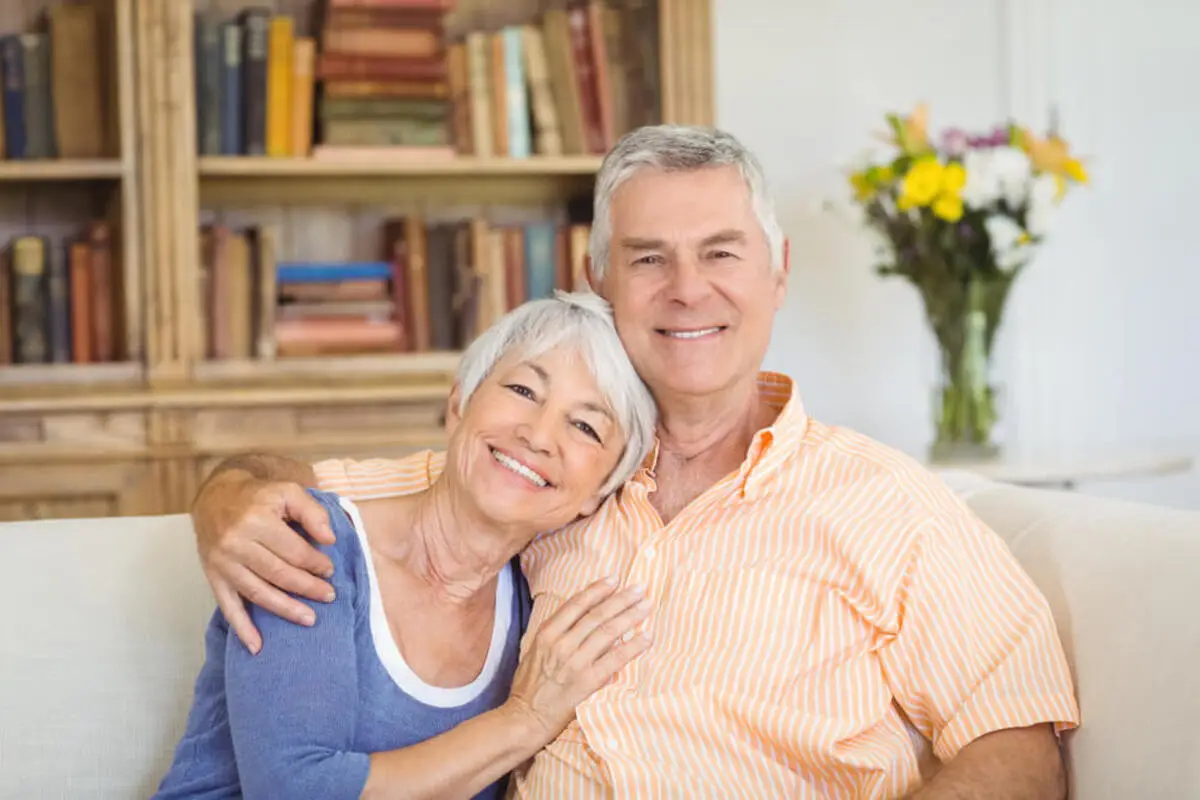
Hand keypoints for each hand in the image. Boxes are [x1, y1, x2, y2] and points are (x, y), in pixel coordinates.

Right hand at [193, 471, 335, 652]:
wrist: (214, 497)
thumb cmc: (257, 496)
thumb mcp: (287, 491)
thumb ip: (312, 512)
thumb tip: (330, 539)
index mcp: (256, 520)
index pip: (293, 551)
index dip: (315, 563)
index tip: (329, 572)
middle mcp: (236, 543)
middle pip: (278, 574)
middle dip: (307, 588)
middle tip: (329, 597)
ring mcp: (222, 563)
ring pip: (258, 592)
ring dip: (285, 609)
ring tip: (309, 619)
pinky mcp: (213, 576)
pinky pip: (227, 606)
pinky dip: (241, 629)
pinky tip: (256, 646)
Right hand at [504, 579, 652, 743]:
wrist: (524, 718)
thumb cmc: (529, 686)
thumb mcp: (535, 652)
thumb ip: (557, 636)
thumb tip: (584, 624)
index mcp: (547, 633)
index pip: (577, 604)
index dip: (598, 590)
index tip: (615, 579)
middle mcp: (561, 643)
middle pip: (597, 614)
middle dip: (621, 599)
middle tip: (640, 588)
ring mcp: (575, 662)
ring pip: (608, 632)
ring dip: (631, 616)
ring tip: (647, 605)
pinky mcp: (587, 681)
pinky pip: (615, 659)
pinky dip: (633, 646)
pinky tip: (647, 637)